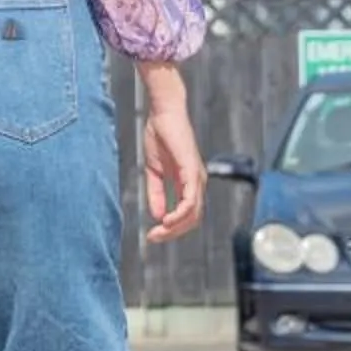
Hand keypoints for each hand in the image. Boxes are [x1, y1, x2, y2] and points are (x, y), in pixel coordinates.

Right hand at [138, 65, 203, 242]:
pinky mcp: (192, 170)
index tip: (153, 234)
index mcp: (189, 183)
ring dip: (176, 227)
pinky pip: (191, 199)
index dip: (172, 228)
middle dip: (173, 232)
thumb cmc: (160, 137)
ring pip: (194, 213)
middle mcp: (197, 183)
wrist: (163, 114)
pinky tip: (168, 220)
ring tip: (159, 231)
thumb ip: (156, 193)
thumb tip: (157, 216)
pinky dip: (181, 213)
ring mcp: (197, 177)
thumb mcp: (154, 172)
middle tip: (154, 237)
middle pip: (193, 219)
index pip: (187, 215)